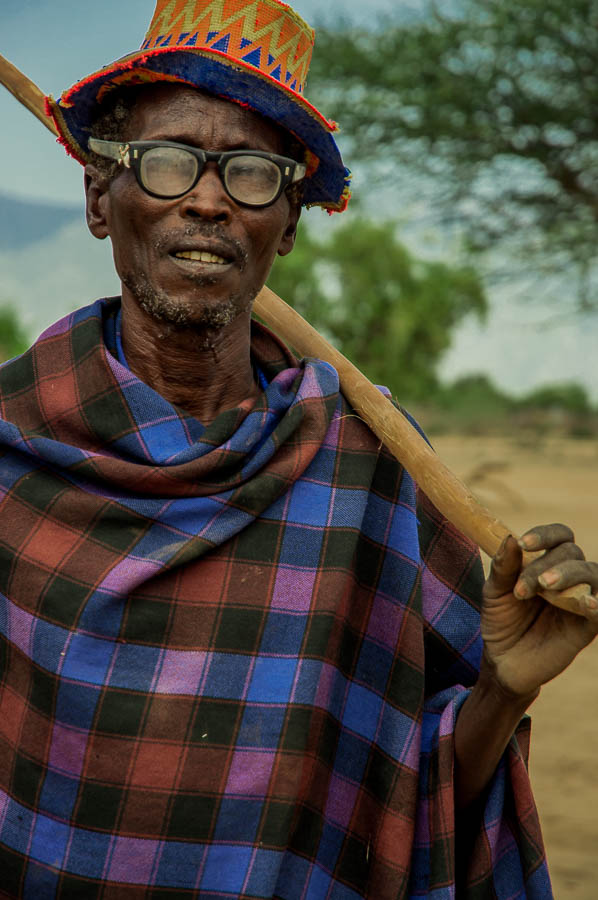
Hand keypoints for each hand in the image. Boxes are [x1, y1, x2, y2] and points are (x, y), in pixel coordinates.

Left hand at [480, 524, 597, 701]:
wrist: (502, 660)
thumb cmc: (501, 620)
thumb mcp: (494, 592)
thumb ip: (503, 567)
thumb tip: (510, 538)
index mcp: (547, 562)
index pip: (560, 536)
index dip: (545, 535)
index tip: (523, 543)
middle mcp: (568, 577)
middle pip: (572, 553)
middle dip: (545, 565)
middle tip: (522, 589)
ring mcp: (580, 601)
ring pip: (592, 574)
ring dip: (570, 574)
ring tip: (546, 586)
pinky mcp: (587, 628)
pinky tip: (587, 604)